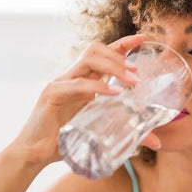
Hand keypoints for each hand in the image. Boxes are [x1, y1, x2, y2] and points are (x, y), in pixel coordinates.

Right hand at [8, 34, 160, 167]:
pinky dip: (97, 87)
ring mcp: (61, 82)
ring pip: (87, 60)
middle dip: (119, 54)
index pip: (103, 53)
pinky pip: (77, 84)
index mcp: (83, 80)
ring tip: (131, 80)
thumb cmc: (67, 140)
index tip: (143, 38)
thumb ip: (127, 131)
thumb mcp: (101, 131)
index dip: (123, 43)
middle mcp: (72, 76)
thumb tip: (156, 140)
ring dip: (112, 66)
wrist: (35, 154)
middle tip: (138, 70)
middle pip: (95, 49)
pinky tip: (113, 94)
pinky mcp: (52, 94)